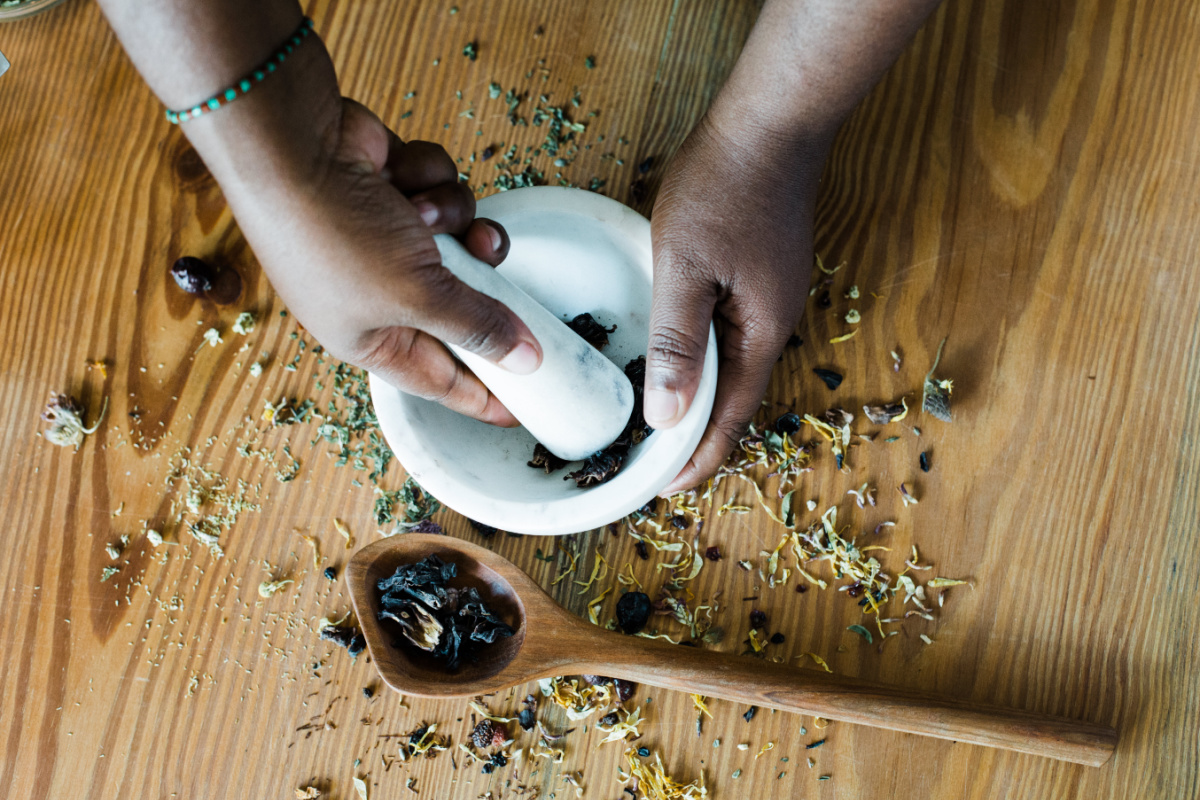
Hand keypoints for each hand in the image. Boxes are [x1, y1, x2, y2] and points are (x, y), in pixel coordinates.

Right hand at [218, 99, 543, 425]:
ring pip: (465, 242)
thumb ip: (476, 327)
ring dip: (452, 221)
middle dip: (478, 287)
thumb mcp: (415, 295)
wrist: (292, 140)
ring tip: (423, 211)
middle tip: (497, 278)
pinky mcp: (398, 189)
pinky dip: (428, 181)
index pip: (442, 381)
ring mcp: (389, 238)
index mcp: (372, 338)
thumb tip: (526, 362)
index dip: (483, 395)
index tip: (525, 409)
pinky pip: (445, 194)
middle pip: (462, 308)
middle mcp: (380, 293)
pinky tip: (398, 173)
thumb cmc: (334, 232)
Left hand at [644, 112, 829, 492]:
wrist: (770, 123)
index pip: (730, 419)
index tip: (660, 488)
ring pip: (731, 370)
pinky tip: (676, 361)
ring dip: (697, 401)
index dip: (696, 459)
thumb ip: (678, 342)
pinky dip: (701, 362)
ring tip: (656, 425)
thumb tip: (667, 416)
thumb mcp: (686, 266)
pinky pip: (730, 338)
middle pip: (734, 402)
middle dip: (695, 439)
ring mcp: (769, 301)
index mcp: (761, 334)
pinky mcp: (759, 279)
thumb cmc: (726, 188)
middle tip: (648, 464)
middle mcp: (773, 326)